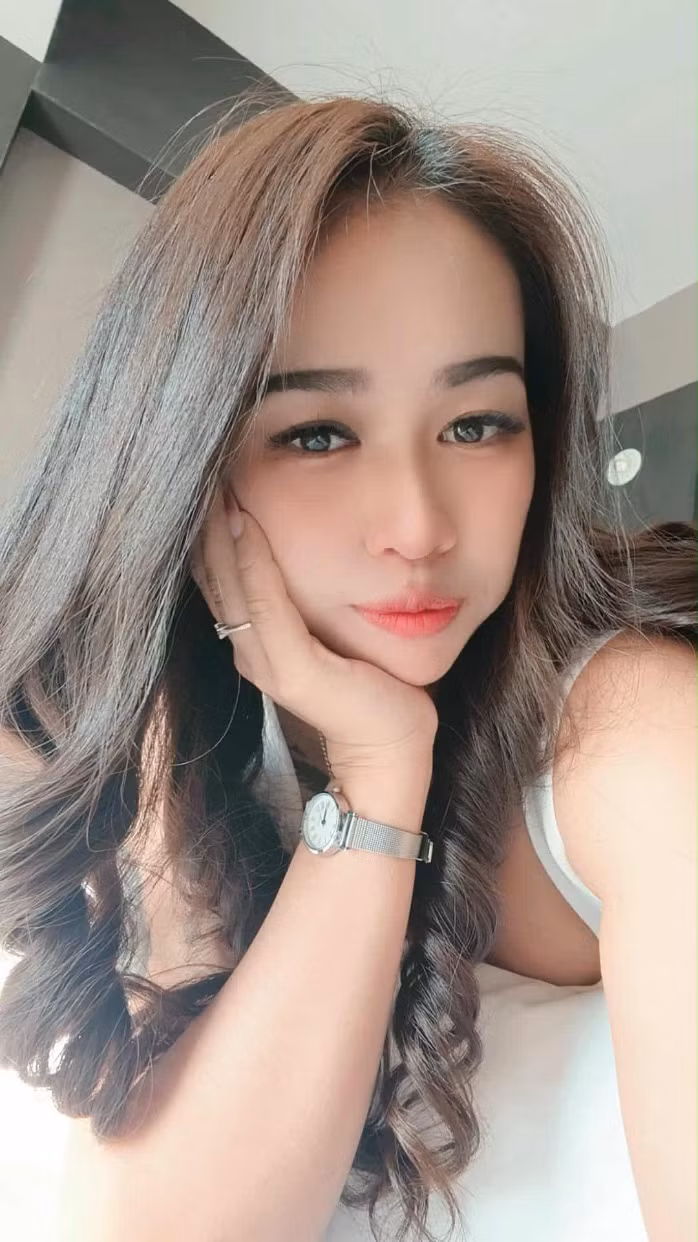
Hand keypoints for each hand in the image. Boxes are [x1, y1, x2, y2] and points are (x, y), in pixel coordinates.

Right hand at [188, 483, 437, 777]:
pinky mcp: (290, 671)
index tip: (210, 480)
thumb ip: (307, 601)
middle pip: (215, 575)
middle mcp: (249, 650)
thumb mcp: (332, 630)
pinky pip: (263, 604)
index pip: (221, 576)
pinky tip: (245, 523)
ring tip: (214, 485)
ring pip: (230, 583)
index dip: (209, 531)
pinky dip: (251, 560)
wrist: (393, 742)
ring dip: (218, 533)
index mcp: (256, 641)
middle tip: (202, 468)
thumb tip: (305, 549)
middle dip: (206, 522)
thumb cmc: (373, 683)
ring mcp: (264, 661)